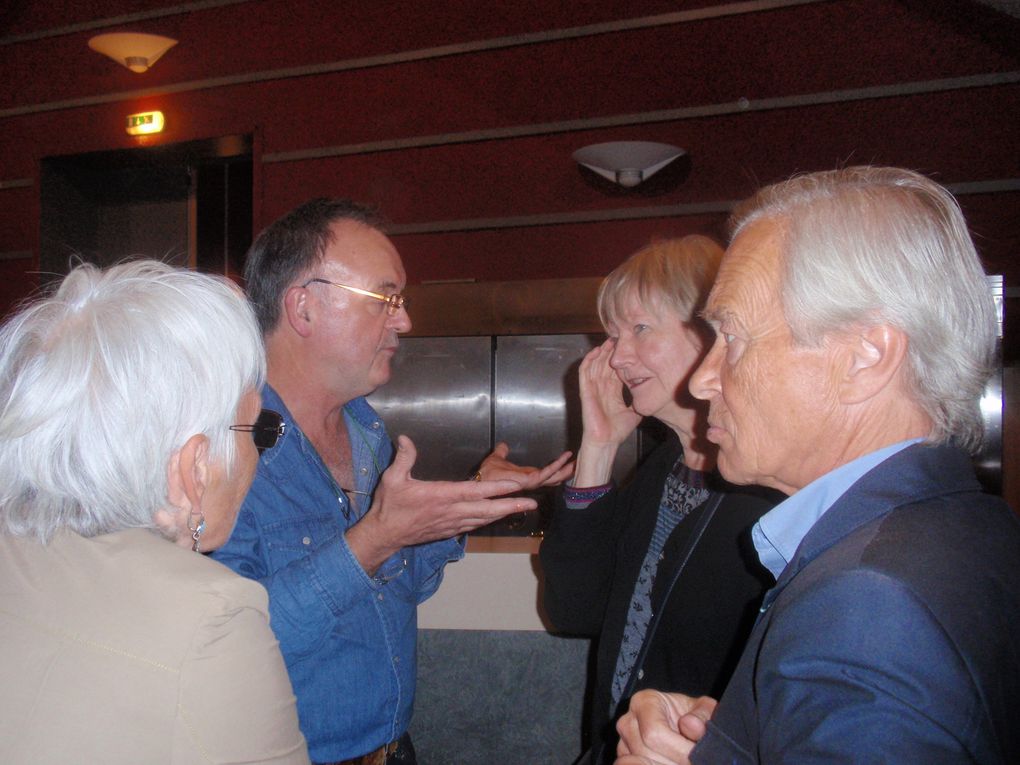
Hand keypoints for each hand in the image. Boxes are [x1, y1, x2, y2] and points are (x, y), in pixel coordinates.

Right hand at [347, 435, 537, 573]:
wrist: (385, 535)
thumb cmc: (389, 506)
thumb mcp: (392, 479)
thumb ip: (404, 458)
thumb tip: (405, 438)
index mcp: (441, 496)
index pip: (475, 491)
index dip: (496, 488)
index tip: (515, 485)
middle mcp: (451, 511)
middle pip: (487, 509)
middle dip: (511, 505)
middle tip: (532, 502)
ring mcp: (452, 523)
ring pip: (484, 519)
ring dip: (505, 513)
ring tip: (523, 507)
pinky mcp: (450, 530)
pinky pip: (475, 525)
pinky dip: (490, 520)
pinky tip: (499, 516)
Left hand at [477, 442, 573, 487]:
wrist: (481, 478)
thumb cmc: (487, 473)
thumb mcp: (497, 458)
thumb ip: (502, 452)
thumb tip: (503, 445)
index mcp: (527, 475)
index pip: (546, 473)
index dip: (558, 468)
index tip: (569, 462)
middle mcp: (532, 480)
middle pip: (554, 477)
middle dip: (567, 471)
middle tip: (580, 464)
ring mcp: (532, 482)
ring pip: (553, 476)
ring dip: (565, 469)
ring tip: (577, 462)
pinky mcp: (530, 480)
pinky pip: (546, 473)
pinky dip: (556, 465)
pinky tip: (565, 459)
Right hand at [572, 340, 643, 486]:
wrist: (606, 441)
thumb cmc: (617, 430)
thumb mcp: (634, 412)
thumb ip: (639, 403)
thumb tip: (651, 398)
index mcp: (612, 391)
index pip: (615, 370)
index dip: (620, 359)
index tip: (628, 348)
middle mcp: (601, 388)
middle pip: (605, 364)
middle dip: (610, 351)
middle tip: (618, 337)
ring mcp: (592, 389)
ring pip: (595, 365)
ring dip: (601, 353)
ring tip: (608, 340)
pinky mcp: (585, 391)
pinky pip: (584, 373)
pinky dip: (588, 361)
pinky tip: (596, 352)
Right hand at [615, 690, 716, 764]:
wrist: (681, 723)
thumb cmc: (692, 715)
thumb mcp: (703, 709)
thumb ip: (702, 714)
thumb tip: (691, 725)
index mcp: (644, 702)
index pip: (654, 733)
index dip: (678, 750)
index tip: (697, 758)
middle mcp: (628, 721)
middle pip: (647, 753)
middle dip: (675, 762)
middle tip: (694, 762)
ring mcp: (624, 742)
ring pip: (642, 764)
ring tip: (683, 762)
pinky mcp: (625, 758)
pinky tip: (672, 764)